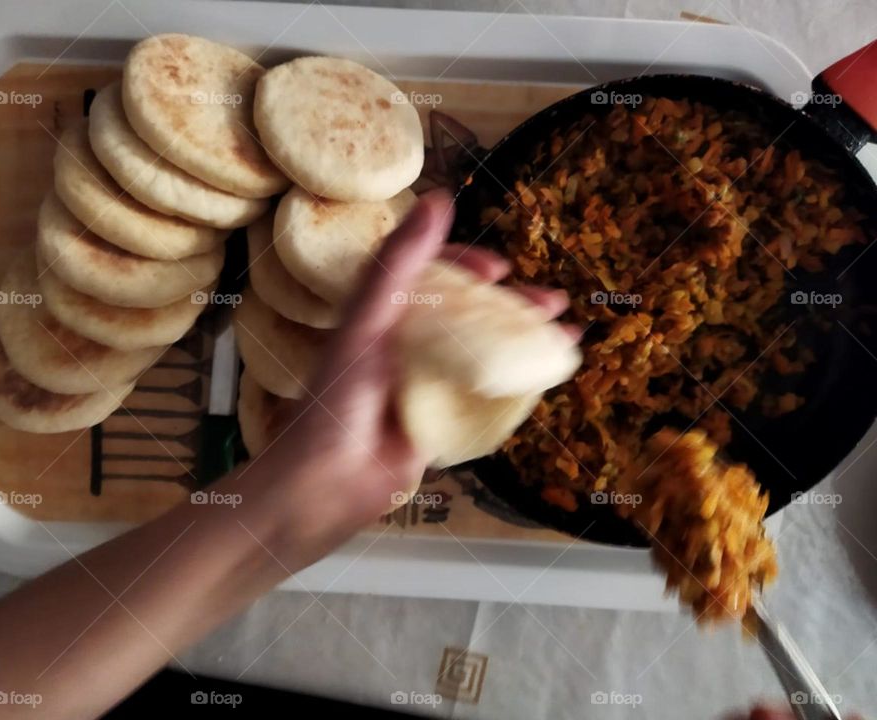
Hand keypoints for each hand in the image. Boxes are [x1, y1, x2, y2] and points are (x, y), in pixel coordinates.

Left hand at [227, 188, 572, 566]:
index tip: (498, 269)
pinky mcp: (442, 421)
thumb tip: (438, 200)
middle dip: (511, 304)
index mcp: (384, 315)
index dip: (467, 266)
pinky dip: (516, 382)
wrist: (327, 482)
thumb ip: (399, 264)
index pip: (432, 275)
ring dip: (522, 340)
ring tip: (565, 331)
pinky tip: (546, 374)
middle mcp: (407, 345)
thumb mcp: (367, 321)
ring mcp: (427, 383)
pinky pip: (484, 394)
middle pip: (468, 313)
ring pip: (482, 351)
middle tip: (552, 301)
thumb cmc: (339, 398)